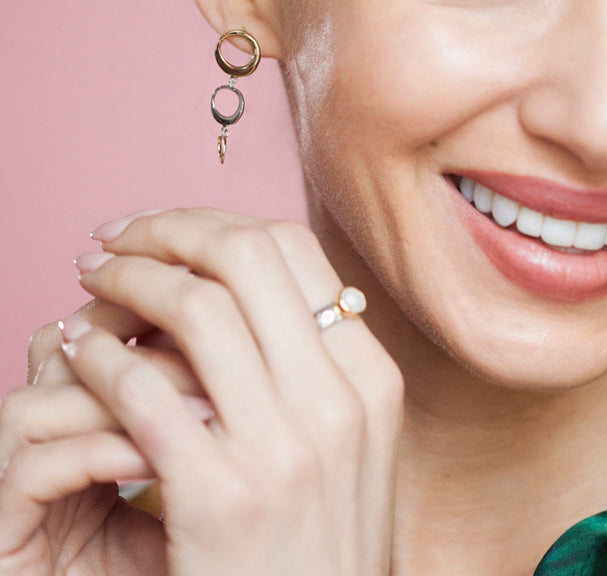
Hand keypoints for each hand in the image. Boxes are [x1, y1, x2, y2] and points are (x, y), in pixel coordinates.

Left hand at [1, 209, 402, 575]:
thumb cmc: (315, 541)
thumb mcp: (348, 442)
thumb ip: (313, 362)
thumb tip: (237, 282)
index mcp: (371, 377)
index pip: (293, 249)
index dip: (217, 222)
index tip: (166, 228)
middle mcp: (340, 398)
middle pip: (248, 257)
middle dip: (168, 231)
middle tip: (116, 240)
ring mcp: (287, 447)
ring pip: (197, 307)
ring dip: (129, 280)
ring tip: (91, 283)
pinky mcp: (221, 496)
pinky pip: (147, 391)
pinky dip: (101, 357)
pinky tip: (77, 351)